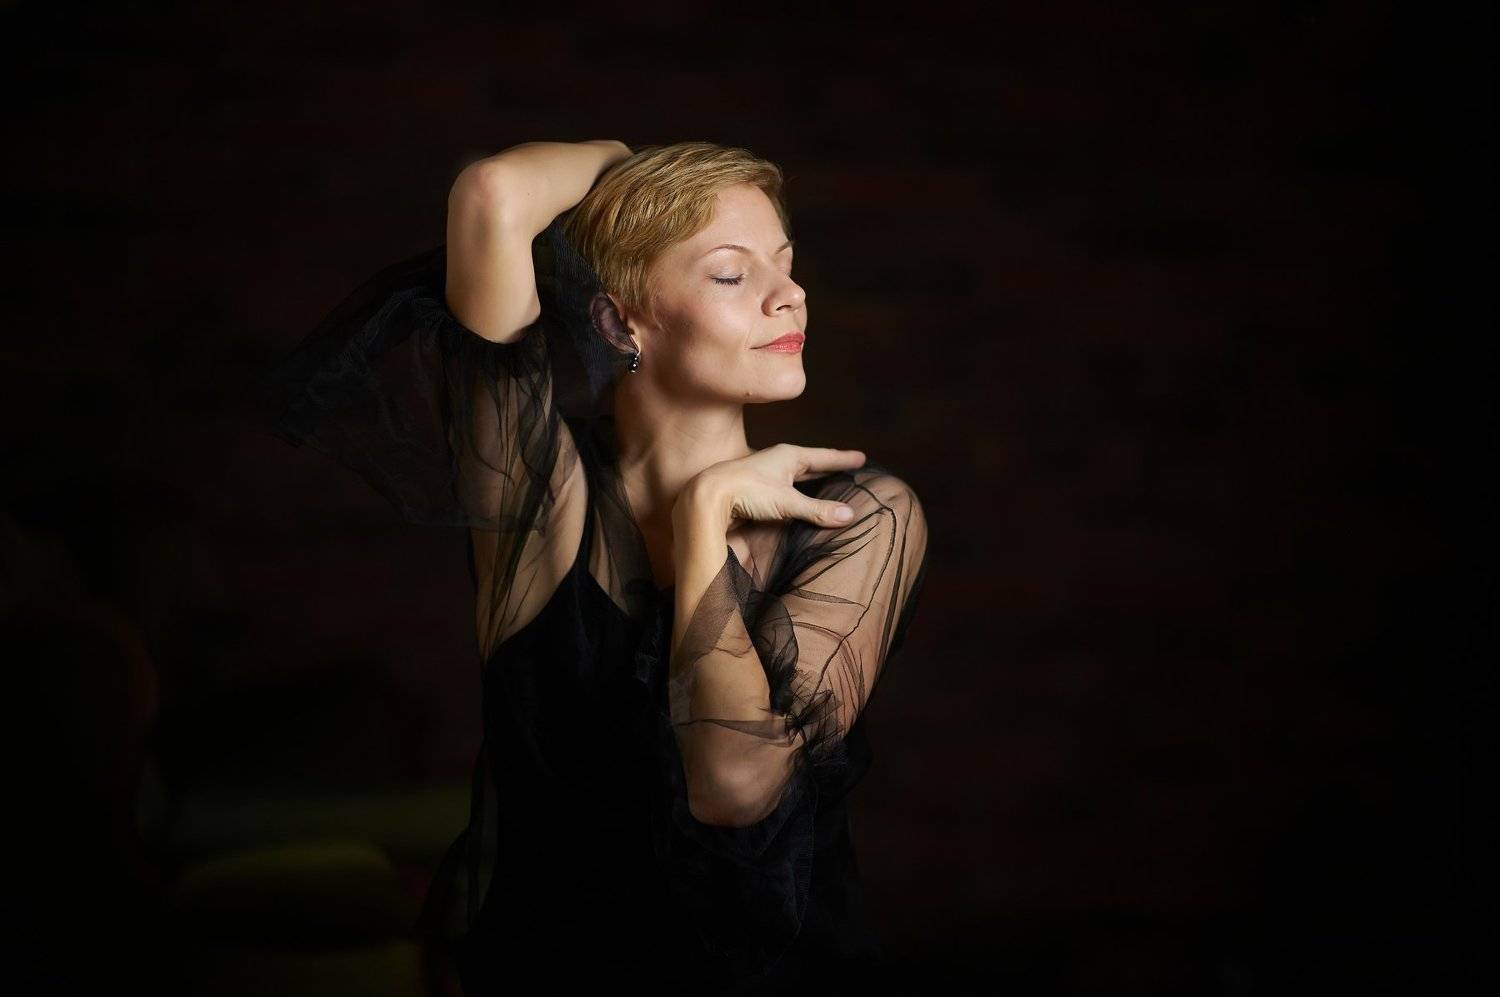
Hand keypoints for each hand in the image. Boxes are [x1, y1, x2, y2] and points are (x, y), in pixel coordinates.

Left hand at [682, 444, 867, 532]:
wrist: (707, 495)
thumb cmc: (746, 492)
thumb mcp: (787, 502)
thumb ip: (817, 510)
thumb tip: (849, 515)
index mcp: (789, 456)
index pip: (824, 457)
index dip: (843, 459)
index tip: (862, 458)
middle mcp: (777, 461)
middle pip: (811, 463)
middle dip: (829, 466)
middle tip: (848, 467)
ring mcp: (765, 474)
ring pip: (795, 476)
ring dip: (811, 480)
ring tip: (826, 482)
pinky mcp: (755, 489)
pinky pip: (783, 488)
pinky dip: (796, 492)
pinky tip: (797, 499)